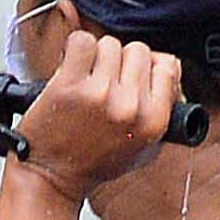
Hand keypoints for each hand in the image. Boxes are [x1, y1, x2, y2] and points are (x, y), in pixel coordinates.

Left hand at [13, 25, 187, 201]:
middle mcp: (131, 106)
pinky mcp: (70, 86)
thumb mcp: (145, 148)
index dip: (150, 67)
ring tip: (87, 78)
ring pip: (110, 44)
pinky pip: (81, 41)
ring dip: (97, 56)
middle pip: (139, 50)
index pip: (168, 66)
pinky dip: (75, 47)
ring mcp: (100, 93)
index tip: (135, 76)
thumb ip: (164, 110)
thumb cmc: (93, 164)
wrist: (50, 178)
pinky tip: (72, 66)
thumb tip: (168, 72)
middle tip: (106, 81)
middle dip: (122, 62)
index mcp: (154, 121)